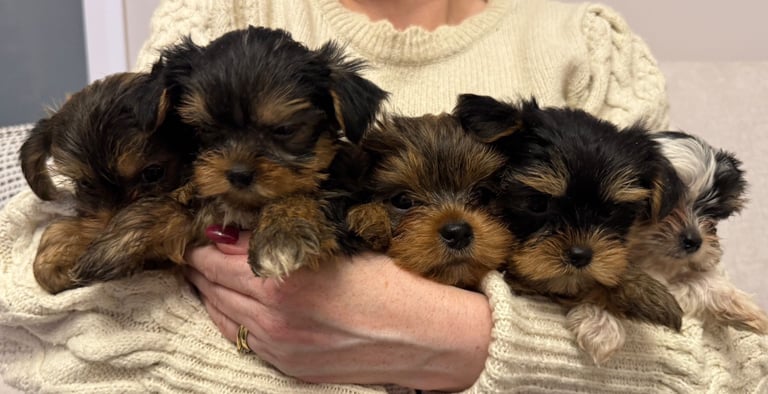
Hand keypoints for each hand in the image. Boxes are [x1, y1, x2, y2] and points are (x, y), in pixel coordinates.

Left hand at [184, 231, 491, 391]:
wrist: (425, 335)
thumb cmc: (390, 279)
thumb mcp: (335, 243)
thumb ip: (278, 238)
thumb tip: (233, 230)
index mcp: (282, 280)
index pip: (215, 256)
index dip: (203, 239)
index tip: (203, 228)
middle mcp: (272, 318)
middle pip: (211, 285)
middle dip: (202, 264)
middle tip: (201, 246)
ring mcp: (278, 347)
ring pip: (221, 314)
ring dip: (212, 290)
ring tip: (212, 271)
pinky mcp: (288, 367)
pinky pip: (241, 339)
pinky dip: (231, 317)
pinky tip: (235, 301)